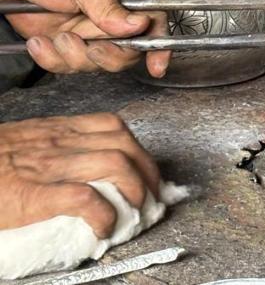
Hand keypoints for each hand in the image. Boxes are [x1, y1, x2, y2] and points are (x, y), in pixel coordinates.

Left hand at [0, 0, 169, 76]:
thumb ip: (108, 5)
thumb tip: (137, 25)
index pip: (156, 18)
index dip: (160, 42)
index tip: (157, 63)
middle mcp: (115, 13)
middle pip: (131, 49)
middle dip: (109, 54)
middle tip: (93, 47)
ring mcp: (93, 31)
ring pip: (100, 62)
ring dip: (75, 55)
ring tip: (58, 37)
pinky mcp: (71, 44)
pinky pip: (70, 66)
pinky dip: (52, 58)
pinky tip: (42, 41)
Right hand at [0, 113, 160, 237]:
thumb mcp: (22, 143)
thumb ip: (51, 148)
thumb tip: (81, 171)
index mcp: (55, 130)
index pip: (113, 127)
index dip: (139, 150)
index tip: (147, 172)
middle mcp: (58, 142)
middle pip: (125, 146)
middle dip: (148, 173)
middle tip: (152, 198)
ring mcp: (47, 166)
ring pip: (116, 165)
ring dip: (136, 192)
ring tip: (135, 214)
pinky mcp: (32, 194)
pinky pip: (85, 198)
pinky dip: (104, 214)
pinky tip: (105, 228)